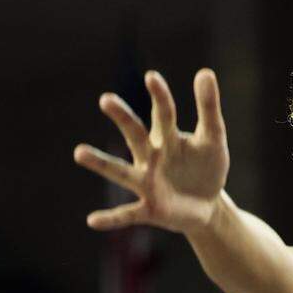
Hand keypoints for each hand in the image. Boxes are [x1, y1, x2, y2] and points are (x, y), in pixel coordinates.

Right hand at [74, 69, 229, 233]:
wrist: (207, 206)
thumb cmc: (206, 167)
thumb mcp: (213, 139)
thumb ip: (208, 109)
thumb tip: (204, 71)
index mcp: (167, 138)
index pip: (163, 114)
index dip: (160, 96)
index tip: (152, 76)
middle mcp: (151, 157)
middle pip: (135, 135)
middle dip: (123, 118)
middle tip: (107, 99)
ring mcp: (147, 183)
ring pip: (121, 171)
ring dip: (101, 163)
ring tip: (79, 153)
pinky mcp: (150, 209)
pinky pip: (127, 214)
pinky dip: (111, 218)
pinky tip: (93, 220)